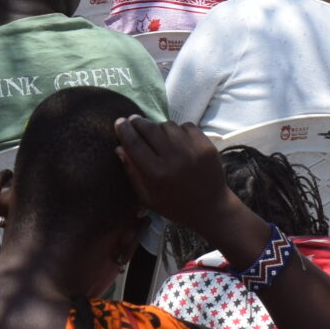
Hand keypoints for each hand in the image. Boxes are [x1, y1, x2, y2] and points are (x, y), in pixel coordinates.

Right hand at [113, 117, 242, 235]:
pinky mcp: (206, 145)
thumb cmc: (174, 206)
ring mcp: (192, 150)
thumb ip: (131, 172)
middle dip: (138, 122)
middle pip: (149, 129)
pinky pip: (186, 126)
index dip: (124, 130)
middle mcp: (173, 159)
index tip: (119, 122)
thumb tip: (119, 147)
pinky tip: (176, 138)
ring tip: (157, 134)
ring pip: (167, 125)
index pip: (134, 143)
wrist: (211, 207)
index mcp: (156, 174)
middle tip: (134, 121)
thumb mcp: (147, 197)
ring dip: (158, 127)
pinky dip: (178, 129)